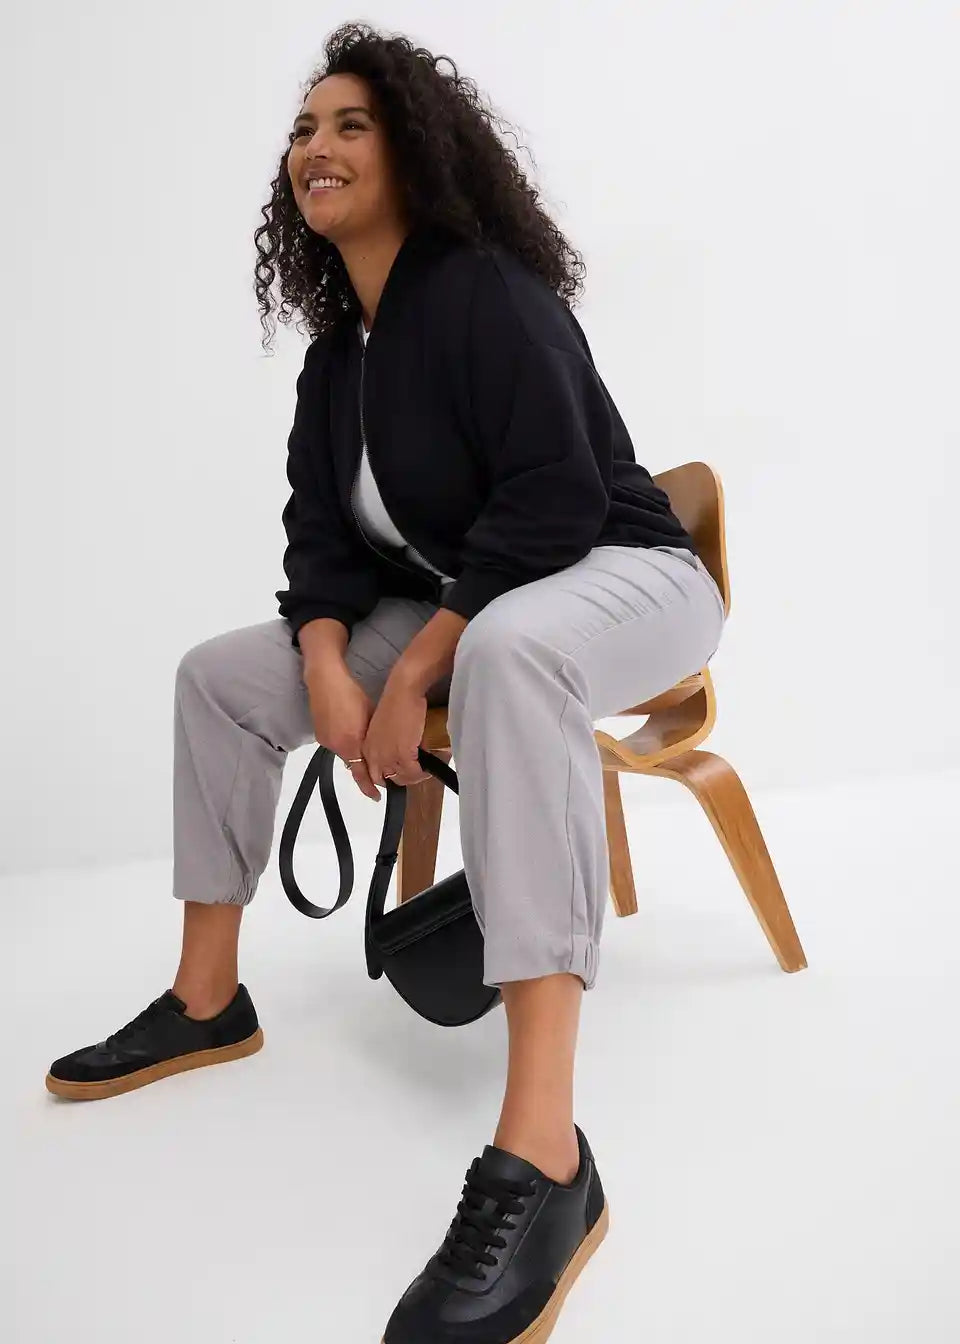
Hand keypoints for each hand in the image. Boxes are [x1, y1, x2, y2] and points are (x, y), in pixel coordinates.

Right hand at [302, 658, 379, 800]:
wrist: (324, 680)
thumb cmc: (351, 693)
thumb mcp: (370, 714)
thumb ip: (373, 735)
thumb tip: (379, 747)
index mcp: (352, 743)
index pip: (361, 773)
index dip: (369, 786)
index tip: (377, 796)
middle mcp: (337, 746)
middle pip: (353, 764)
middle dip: (363, 767)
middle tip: (375, 770)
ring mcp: (326, 741)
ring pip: (344, 753)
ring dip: (353, 752)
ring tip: (360, 741)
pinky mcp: (319, 734)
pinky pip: (335, 744)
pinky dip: (344, 742)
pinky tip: (348, 731)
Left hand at [361, 677, 430, 790]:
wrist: (403, 691)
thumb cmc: (396, 702)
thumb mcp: (385, 727)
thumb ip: (388, 742)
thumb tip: (402, 752)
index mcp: (368, 747)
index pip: (374, 774)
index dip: (389, 777)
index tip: (402, 774)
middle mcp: (374, 754)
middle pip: (386, 780)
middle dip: (403, 779)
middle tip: (417, 773)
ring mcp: (387, 756)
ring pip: (402, 778)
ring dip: (415, 776)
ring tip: (426, 770)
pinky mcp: (402, 754)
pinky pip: (413, 772)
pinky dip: (422, 772)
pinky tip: (430, 766)